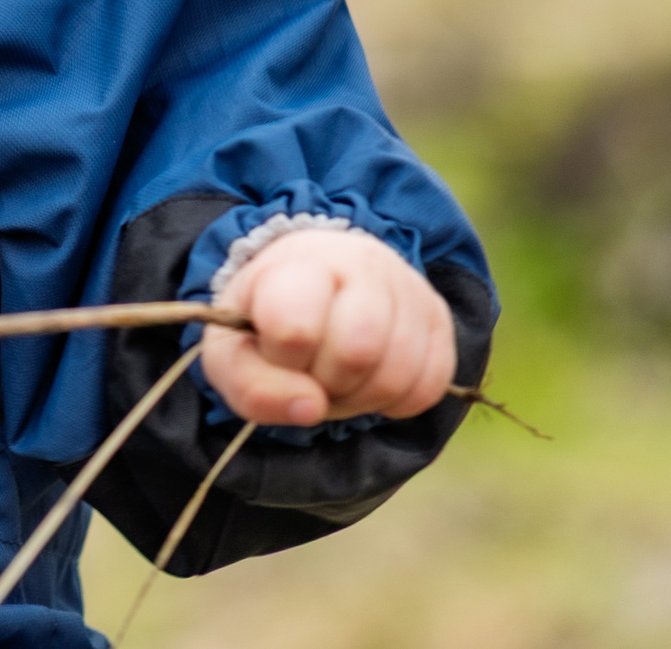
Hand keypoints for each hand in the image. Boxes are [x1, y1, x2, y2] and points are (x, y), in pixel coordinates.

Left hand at [202, 227, 455, 426]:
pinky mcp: (439, 318)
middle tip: (310, 373)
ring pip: (397, 373)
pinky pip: (430, 385)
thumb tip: (310, 408)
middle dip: (327, 384)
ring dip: (362, 398)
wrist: (309, 289)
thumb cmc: (264, 324)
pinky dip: (397, 401)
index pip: (296, 328)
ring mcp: (407, 287)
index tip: (276, 352)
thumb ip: (252, 387)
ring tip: (337, 378)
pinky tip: (370, 380)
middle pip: (356, 352)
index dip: (284, 360)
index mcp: (297, 263)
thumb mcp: (231, 353)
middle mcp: (361, 262)